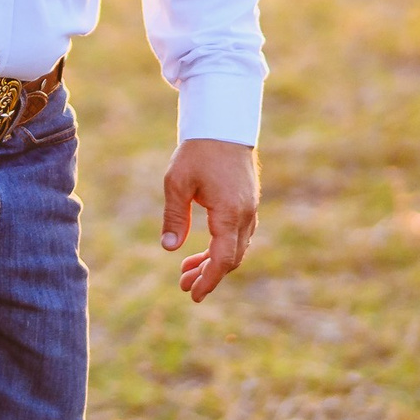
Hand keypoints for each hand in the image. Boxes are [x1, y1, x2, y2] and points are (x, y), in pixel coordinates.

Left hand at [159, 138, 258, 302]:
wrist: (224, 123)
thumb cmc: (199, 151)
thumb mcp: (177, 183)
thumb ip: (175, 217)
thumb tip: (169, 248)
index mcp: (230, 213)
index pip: (222, 259)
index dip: (208, 281)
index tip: (193, 295)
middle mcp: (245, 215)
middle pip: (230, 259)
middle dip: (207, 275)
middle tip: (183, 285)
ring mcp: (250, 209)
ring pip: (236, 248)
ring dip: (213, 262)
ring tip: (186, 269)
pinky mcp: (248, 202)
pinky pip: (238, 235)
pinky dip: (222, 247)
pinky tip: (204, 250)